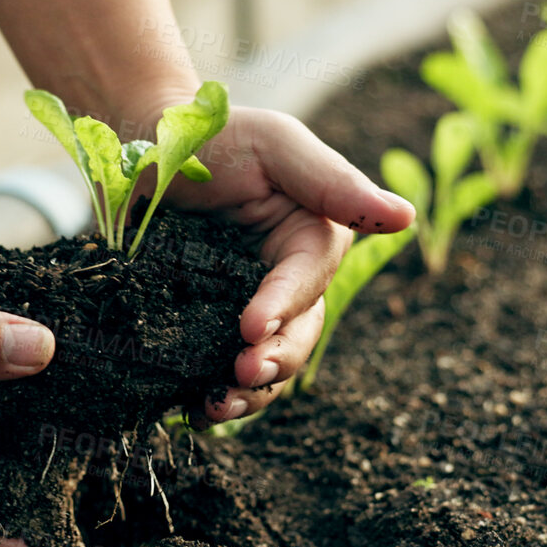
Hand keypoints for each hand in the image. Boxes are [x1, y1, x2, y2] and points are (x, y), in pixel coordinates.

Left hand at [139, 101, 415, 421]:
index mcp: (312, 240)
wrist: (141, 147)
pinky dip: (212, 396)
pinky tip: (191, 412)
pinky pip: (218, 370)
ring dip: (250, 393)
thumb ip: (333, 182)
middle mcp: (288, 283)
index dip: (284, 307)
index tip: (250, 326)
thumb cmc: (213, 134)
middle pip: (298, 335)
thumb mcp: (273, 145)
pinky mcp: (207, 326)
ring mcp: (246, 308)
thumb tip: (406, 218)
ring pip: (267, 364)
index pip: (308, 281)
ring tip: (215, 407)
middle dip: (274, 361)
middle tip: (239, 374)